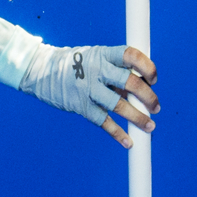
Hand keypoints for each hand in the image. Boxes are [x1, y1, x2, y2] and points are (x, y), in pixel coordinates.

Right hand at [25, 44, 161, 146]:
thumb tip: (142, 86)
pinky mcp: (80, 106)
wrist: (40, 72)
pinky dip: (117, 134)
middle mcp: (97, 70)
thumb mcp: (94, 57)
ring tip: (150, 126)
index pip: (131, 56)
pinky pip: (103, 122)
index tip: (154, 79)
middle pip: (131, 83)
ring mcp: (88, 89)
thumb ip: (114, 70)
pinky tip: (128, 142)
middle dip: (148, 97)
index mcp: (103, 54)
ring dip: (138, 118)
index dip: (147, 67)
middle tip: (156, 107)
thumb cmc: (74, 65)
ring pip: (120, 106)